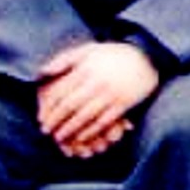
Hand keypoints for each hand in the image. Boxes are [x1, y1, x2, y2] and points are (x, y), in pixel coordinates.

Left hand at [32, 40, 160, 155]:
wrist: (148, 56)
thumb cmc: (113, 54)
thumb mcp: (88, 50)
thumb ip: (64, 60)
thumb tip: (40, 73)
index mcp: (86, 69)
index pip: (60, 92)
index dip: (48, 108)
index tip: (40, 118)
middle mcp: (97, 82)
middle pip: (70, 106)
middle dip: (55, 121)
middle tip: (46, 132)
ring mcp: (111, 94)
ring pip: (85, 116)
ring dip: (70, 130)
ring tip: (59, 138)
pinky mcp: (124, 103)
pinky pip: (104, 121)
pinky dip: (91, 131)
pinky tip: (81, 137)